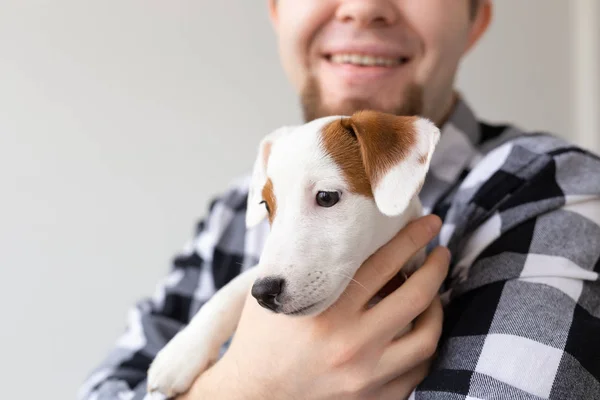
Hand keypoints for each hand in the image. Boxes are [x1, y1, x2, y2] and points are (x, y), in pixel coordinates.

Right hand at [181, 214, 448, 399]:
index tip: (428, 222)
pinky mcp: (374, 399)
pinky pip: (417, 370)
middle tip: (440, 252)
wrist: (252, 397)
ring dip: (436, 308)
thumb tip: (316, 227)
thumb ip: (299, 264)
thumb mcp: (271, 295)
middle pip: (414, 296)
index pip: (382, 263)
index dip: (411, 238)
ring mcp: (366, 376)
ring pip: (426, 337)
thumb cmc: (259, 342)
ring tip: (433, 294)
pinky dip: (422, 345)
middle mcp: (351, 343)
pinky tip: (418, 330)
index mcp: (326, 311)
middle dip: (436, 267)